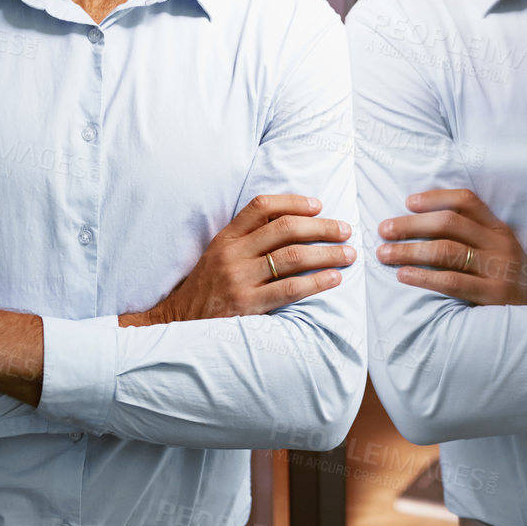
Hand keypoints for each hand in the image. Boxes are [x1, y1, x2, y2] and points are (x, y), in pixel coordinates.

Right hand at [122, 194, 353, 326]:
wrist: (178, 324)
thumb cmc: (207, 288)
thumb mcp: (219, 255)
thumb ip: (247, 239)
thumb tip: (292, 223)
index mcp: (226, 237)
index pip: (261, 206)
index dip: (293, 201)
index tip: (319, 205)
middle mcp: (232, 254)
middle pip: (285, 229)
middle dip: (321, 227)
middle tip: (345, 230)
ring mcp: (239, 279)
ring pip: (293, 257)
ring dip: (327, 253)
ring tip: (348, 254)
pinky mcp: (247, 305)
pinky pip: (290, 289)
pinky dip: (317, 282)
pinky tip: (334, 279)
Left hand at [377, 188, 526, 306]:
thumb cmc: (517, 279)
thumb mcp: (503, 250)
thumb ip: (475, 237)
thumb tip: (427, 225)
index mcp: (500, 228)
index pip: (466, 200)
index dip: (434, 197)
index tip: (407, 202)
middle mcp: (500, 244)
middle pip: (449, 223)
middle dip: (410, 224)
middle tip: (383, 229)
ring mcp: (498, 269)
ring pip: (446, 250)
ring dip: (409, 250)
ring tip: (385, 253)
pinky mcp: (494, 296)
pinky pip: (453, 282)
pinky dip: (424, 277)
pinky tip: (404, 276)